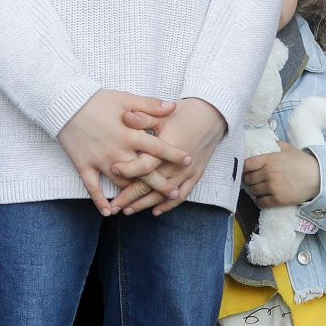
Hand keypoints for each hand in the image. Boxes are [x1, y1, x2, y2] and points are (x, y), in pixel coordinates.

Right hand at [57, 91, 186, 214]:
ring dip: (134, 194)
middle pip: (144, 172)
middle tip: (175, 192)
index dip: (174, 154)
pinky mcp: (84, 165)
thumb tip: (173, 107)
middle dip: (161, 184)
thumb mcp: (125, 98)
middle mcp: (117, 151)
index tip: (188, 160)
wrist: (65, 102)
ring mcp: (100, 161)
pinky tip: (109, 212)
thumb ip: (150, 105)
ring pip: (121, 183)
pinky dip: (100, 201)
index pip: (157, 148)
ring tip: (146, 203)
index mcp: (129, 134)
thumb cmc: (97, 99)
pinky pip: (92, 188)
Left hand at [124, 97, 226, 215]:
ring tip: (128, 210)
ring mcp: (188, 172)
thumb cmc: (184, 114)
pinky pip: (183, 195)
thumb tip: (125, 116)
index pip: (145, 164)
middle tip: (114, 206)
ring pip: (164, 194)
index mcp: (168, 148)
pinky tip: (156, 211)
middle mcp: (178, 164)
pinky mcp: (196, 175)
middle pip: (152, 185)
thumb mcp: (162, 114)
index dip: (128, 169)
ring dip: (146, 204)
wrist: (212, 116)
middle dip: (131, 197)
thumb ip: (143, 117)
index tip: (112, 172)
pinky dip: (169, 204)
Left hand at [242, 141, 321, 207]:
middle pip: (248, 179)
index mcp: (269, 159)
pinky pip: (261, 202)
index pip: (246, 165)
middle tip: (254, 179)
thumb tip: (266, 142)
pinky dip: (260, 200)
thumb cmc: (303, 162)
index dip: (246, 168)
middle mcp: (268, 173)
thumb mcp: (288, 148)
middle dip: (250, 179)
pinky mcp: (278, 200)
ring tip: (260, 188)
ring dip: (255, 189)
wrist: (319, 177)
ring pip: (253, 191)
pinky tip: (264, 197)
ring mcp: (273, 188)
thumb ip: (275, 145)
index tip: (249, 170)